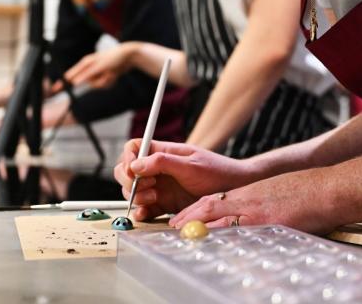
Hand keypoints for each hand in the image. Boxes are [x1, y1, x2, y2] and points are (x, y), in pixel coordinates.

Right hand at [62, 45, 134, 89]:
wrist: (128, 56)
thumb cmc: (113, 57)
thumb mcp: (98, 66)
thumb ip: (86, 75)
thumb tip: (74, 83)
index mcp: (85, 63)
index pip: (71, 75)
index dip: (63, 82)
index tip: (55, 89)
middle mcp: (90, 68)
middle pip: (87, 83)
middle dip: (98, 82)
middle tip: (106, 74)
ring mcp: (97, 73)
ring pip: (97, 86)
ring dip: (105, 81)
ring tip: (112, 72)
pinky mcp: (104, 77)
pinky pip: (104, 85)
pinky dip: (110, 82)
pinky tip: (114, 74)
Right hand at [113, 140, 254, 220]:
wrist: (234, 191)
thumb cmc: (217, 172)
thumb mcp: (191, 165)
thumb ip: (163, 163)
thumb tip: (136, 164)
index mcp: (163, 152)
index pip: (134, 148)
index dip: (128, 158)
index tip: (132, 170)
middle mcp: (158, 169)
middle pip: (127, 171)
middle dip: (129, 180)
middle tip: (146, 186)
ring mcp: (159, 187)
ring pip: (133, 191)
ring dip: (137, 196)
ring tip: (154, 198)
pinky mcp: (164, 204)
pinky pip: (144, 208)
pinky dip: (141, 212)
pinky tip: (146, 214)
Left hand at [169, 168, 340, 234]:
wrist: (327, 188)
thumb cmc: (306, 191)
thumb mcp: (276, 193)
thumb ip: (258, 205)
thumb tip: (249, 219)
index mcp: (250, 194)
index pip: (214, 200)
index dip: (194, 210)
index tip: (180, 218)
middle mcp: (248, 201)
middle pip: (209, 207)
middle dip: (188, 218)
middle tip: (172, 228)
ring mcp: (257, 213)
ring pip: (218, 218)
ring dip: (198, 228)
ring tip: (181, 236)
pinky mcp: (267, 223)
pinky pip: (239, 231)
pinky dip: (223, 237)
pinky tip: (212, 245)